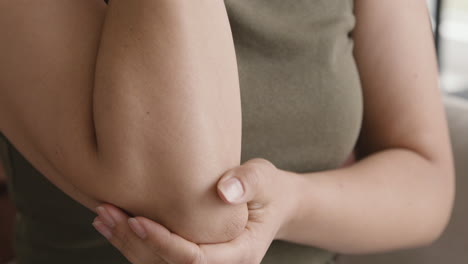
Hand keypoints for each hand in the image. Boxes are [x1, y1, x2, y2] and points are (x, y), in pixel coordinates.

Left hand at [92, 158, 299, 262]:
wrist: (272, 204)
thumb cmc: (268, 190)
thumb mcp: (265, 180)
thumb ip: (248, 183)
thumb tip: (224, 190)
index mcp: (240, 254)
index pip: (195, 260)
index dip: (164, 243)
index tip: (137, 220)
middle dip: (134, 242)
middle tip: (107, 212)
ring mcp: (205, 263)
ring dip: (127, 244)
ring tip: (102, 216)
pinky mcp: (191, 255)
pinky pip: (157, 258)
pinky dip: (132, 243)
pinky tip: (112, 224)